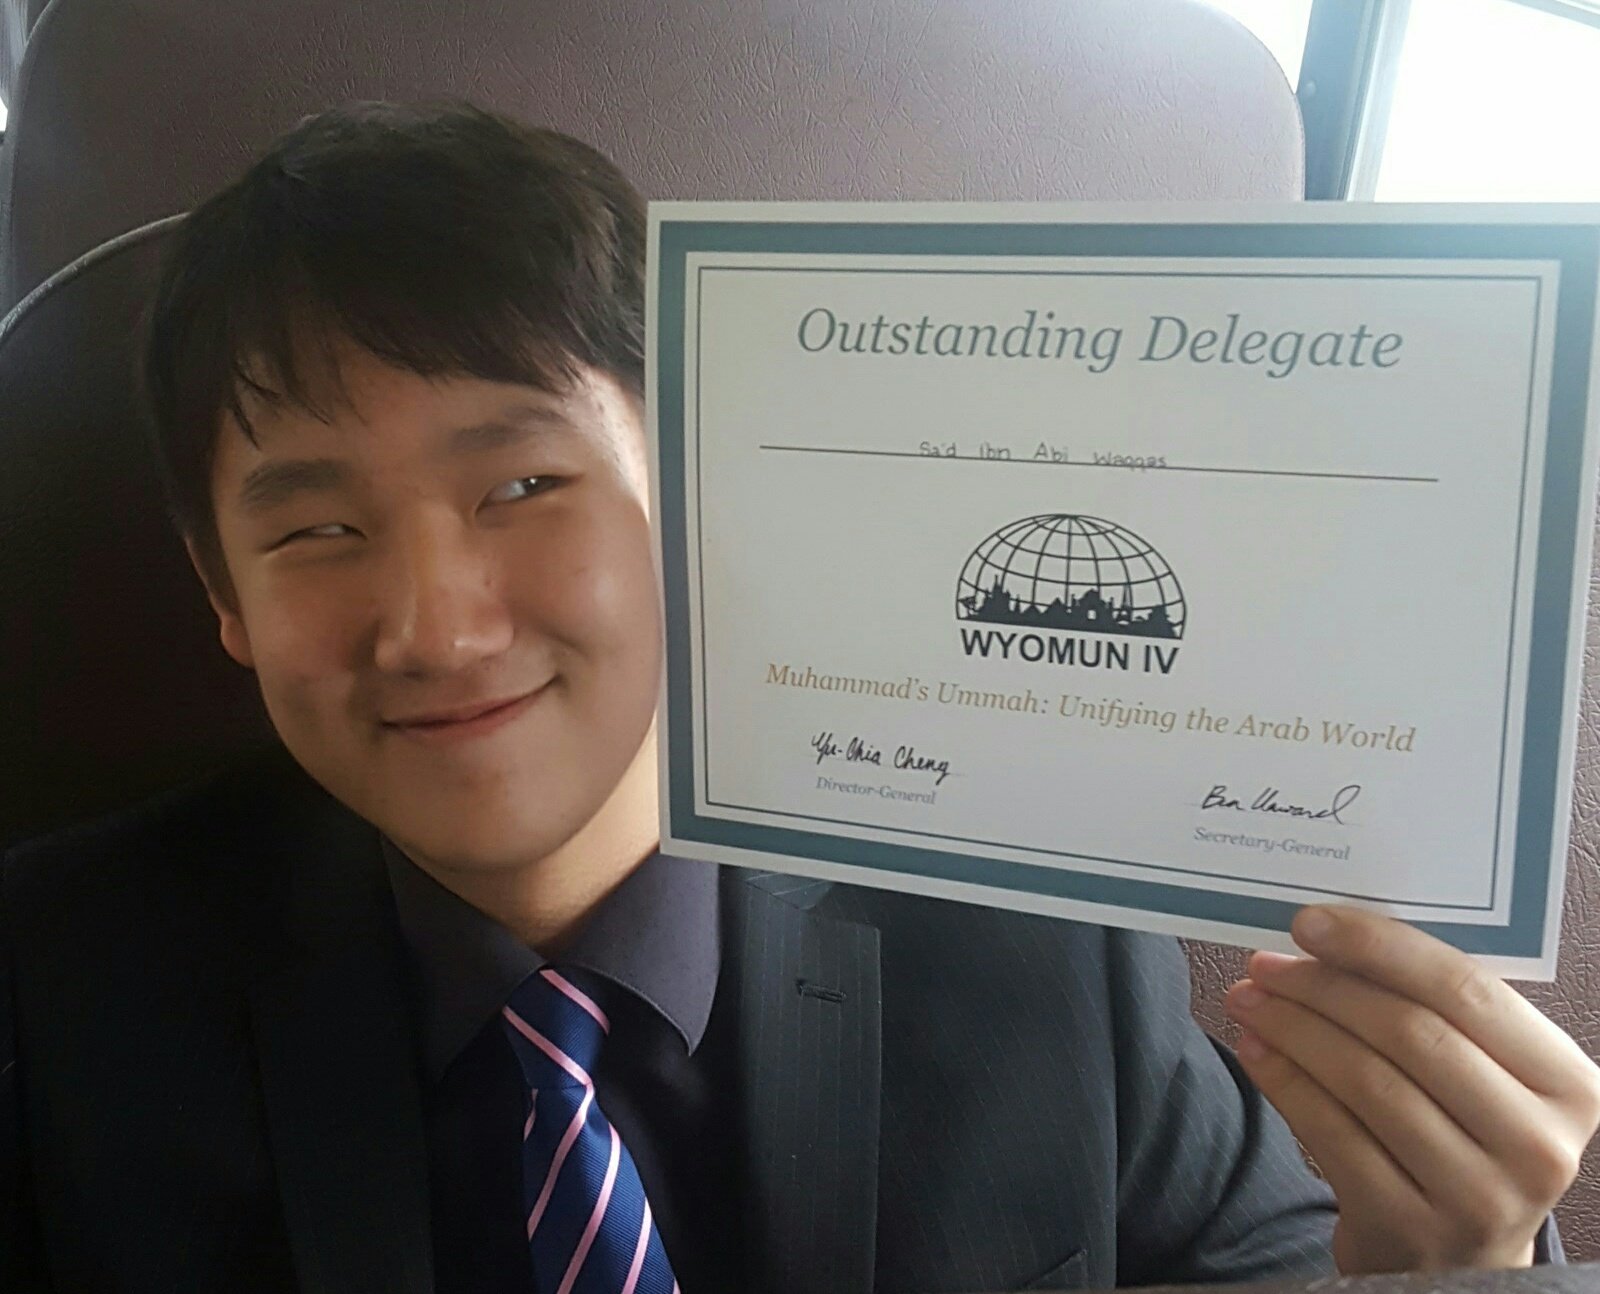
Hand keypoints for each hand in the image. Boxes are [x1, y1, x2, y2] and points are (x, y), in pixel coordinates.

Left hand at [1224, 905, 1599, 1274]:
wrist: (1450, 1258)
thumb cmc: (1459, 1135)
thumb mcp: (1480, 1075)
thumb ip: (1434, 1008)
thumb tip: (1330, 934)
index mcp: (1566, 1084)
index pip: (1467, 991)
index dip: (1380, 948)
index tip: (1312, 923)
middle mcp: (1536, 1144)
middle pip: (1410, 1032)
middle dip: (1323, 988)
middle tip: (1265, 965)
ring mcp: (1477, 1195)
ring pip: (1365, 1080)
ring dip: (1292, 1029)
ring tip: (1250, 1000)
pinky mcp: (1410, 1227)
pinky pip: (1329, 1132)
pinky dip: (1282, 1079)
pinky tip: (1255, 1049)